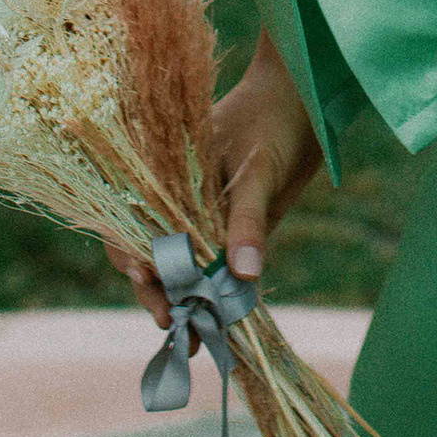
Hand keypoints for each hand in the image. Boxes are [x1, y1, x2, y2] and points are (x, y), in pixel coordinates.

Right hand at [102, 28, 322, 331]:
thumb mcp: (258, 170)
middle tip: (171, 323)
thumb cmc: (272, 120)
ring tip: (194, 337)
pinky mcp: (235, 227)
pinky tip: (222, 322)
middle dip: (156, 289)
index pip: (131, 221)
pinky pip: (219, 266)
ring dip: (184, 300)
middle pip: (151, 250)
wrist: (305, 99)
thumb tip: (243, 275)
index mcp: (168, 176)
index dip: (130, 254)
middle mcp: (181, 199)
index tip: (145, 279)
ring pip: (184, 265)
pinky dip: (218, 294)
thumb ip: (248, 221)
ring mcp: (207, 214)